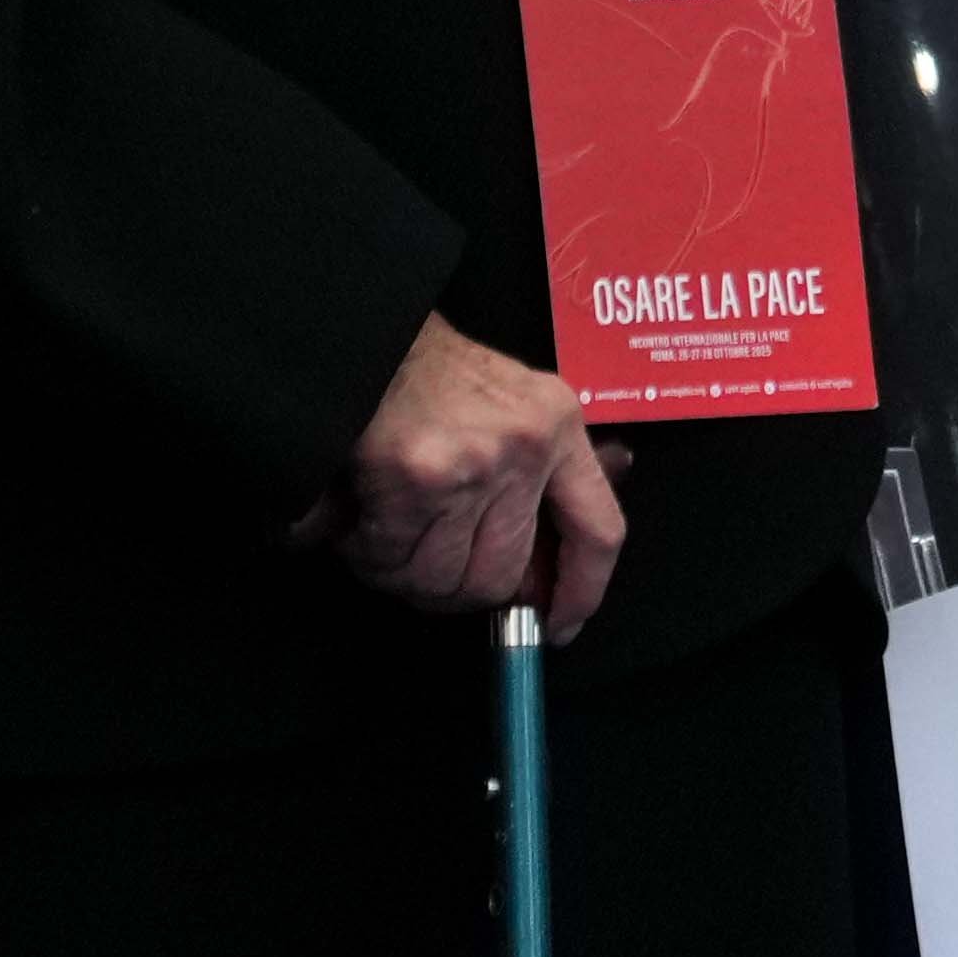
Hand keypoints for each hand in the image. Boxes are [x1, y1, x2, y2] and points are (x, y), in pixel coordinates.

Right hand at [310, 311, 627, 627]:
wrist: (362, 331)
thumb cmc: (429, 373)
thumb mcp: (511, 403)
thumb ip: (544, 474)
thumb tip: (557, 560)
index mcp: (558, 425)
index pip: (599, 531)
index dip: (581, 591)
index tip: (559, 625)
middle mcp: (524, 447)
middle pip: (500, 579)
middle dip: (453, 588)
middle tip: (422, 558)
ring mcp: (471, 466)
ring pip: (440, 581)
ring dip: (402, 572)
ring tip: (385, 528)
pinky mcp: (414, 480)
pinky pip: (391, 563)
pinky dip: (366, 554)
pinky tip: (358, 516)